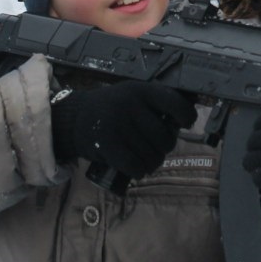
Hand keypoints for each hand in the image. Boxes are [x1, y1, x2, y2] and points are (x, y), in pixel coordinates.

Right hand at [50, 82, 196, 177]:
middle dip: (164, 147)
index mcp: (141, 90)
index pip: (175, 102)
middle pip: (164, 137)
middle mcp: (130, 105)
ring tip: (147, 160)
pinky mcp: (108, 145)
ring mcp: (118, 125)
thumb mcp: (132, 95)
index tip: (185, 123)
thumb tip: (181, 123)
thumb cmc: (111, 109)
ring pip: (152, 155)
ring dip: (152, 163)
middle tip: (156, 147)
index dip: (186, 116)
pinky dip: (140, 171)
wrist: (74, 118)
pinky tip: (137, 169)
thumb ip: (154, 104)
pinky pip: (135, 165)